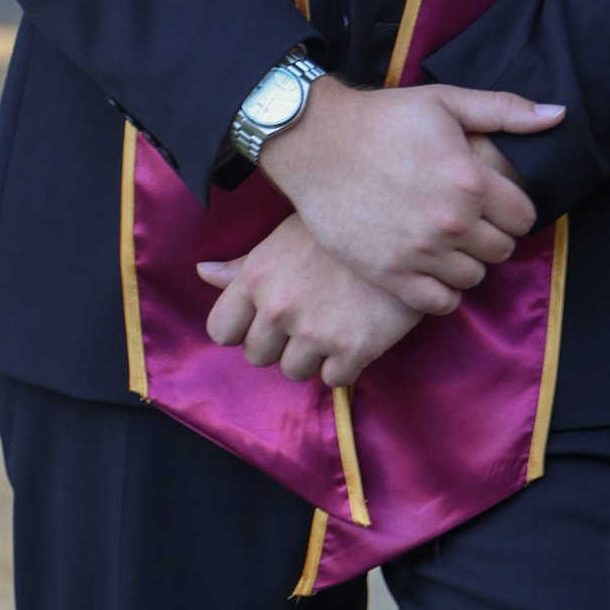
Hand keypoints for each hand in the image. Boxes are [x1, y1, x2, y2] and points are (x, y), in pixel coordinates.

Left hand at [198, 216, 422, 390]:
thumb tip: (204, 274)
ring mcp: (314, 331)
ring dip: (312, 356)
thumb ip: (245, 265)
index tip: (263, 322)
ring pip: (295, 371)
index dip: (241, 329)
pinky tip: (358, 335)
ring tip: (334, 325)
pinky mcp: (353, 349)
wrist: (405, 229)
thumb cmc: (339, 230)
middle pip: (258, 356)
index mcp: (256, 277)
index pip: (221, 330)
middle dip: (279, 344)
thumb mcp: (286, 237)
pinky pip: (335, 379)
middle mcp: (279, 307)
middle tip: (308, 319)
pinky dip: (346, 365)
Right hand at [257, 78, 561, 307]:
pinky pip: (439, 302)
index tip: (491, 201)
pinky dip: (441, 290)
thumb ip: (506, 111)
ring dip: (466, 261)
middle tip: (466, 220)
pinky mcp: (389, 273)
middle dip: (490, 234)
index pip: (524, 217)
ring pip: (473, 277)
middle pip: (501, 249)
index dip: (511, 208)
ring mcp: (419, 252)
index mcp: (471, 180)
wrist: (315, 141)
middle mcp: (451, 222)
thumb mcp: (446, 102)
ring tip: (446, 241)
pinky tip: (429, 267)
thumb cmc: (382, 119)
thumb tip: (558, 115)